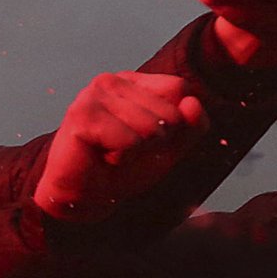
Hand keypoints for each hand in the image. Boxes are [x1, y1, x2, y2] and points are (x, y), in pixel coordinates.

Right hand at [32, 71, 207, 222]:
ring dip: (137, 152)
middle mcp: (111, 80)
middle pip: (169, 112)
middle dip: (155, 142)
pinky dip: (122, 158)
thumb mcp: (168, 149)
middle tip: (126, 150)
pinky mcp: (82, 115)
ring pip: (151, 127)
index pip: (179, 88)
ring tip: (113, 153)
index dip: (175, 124)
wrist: (84, 196)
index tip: (147, 138)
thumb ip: (190, 127)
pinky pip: (130, 141)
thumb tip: (193, 103)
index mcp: (132, 82)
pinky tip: (102, 157)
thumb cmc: (122, 169)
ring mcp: (94, 94)